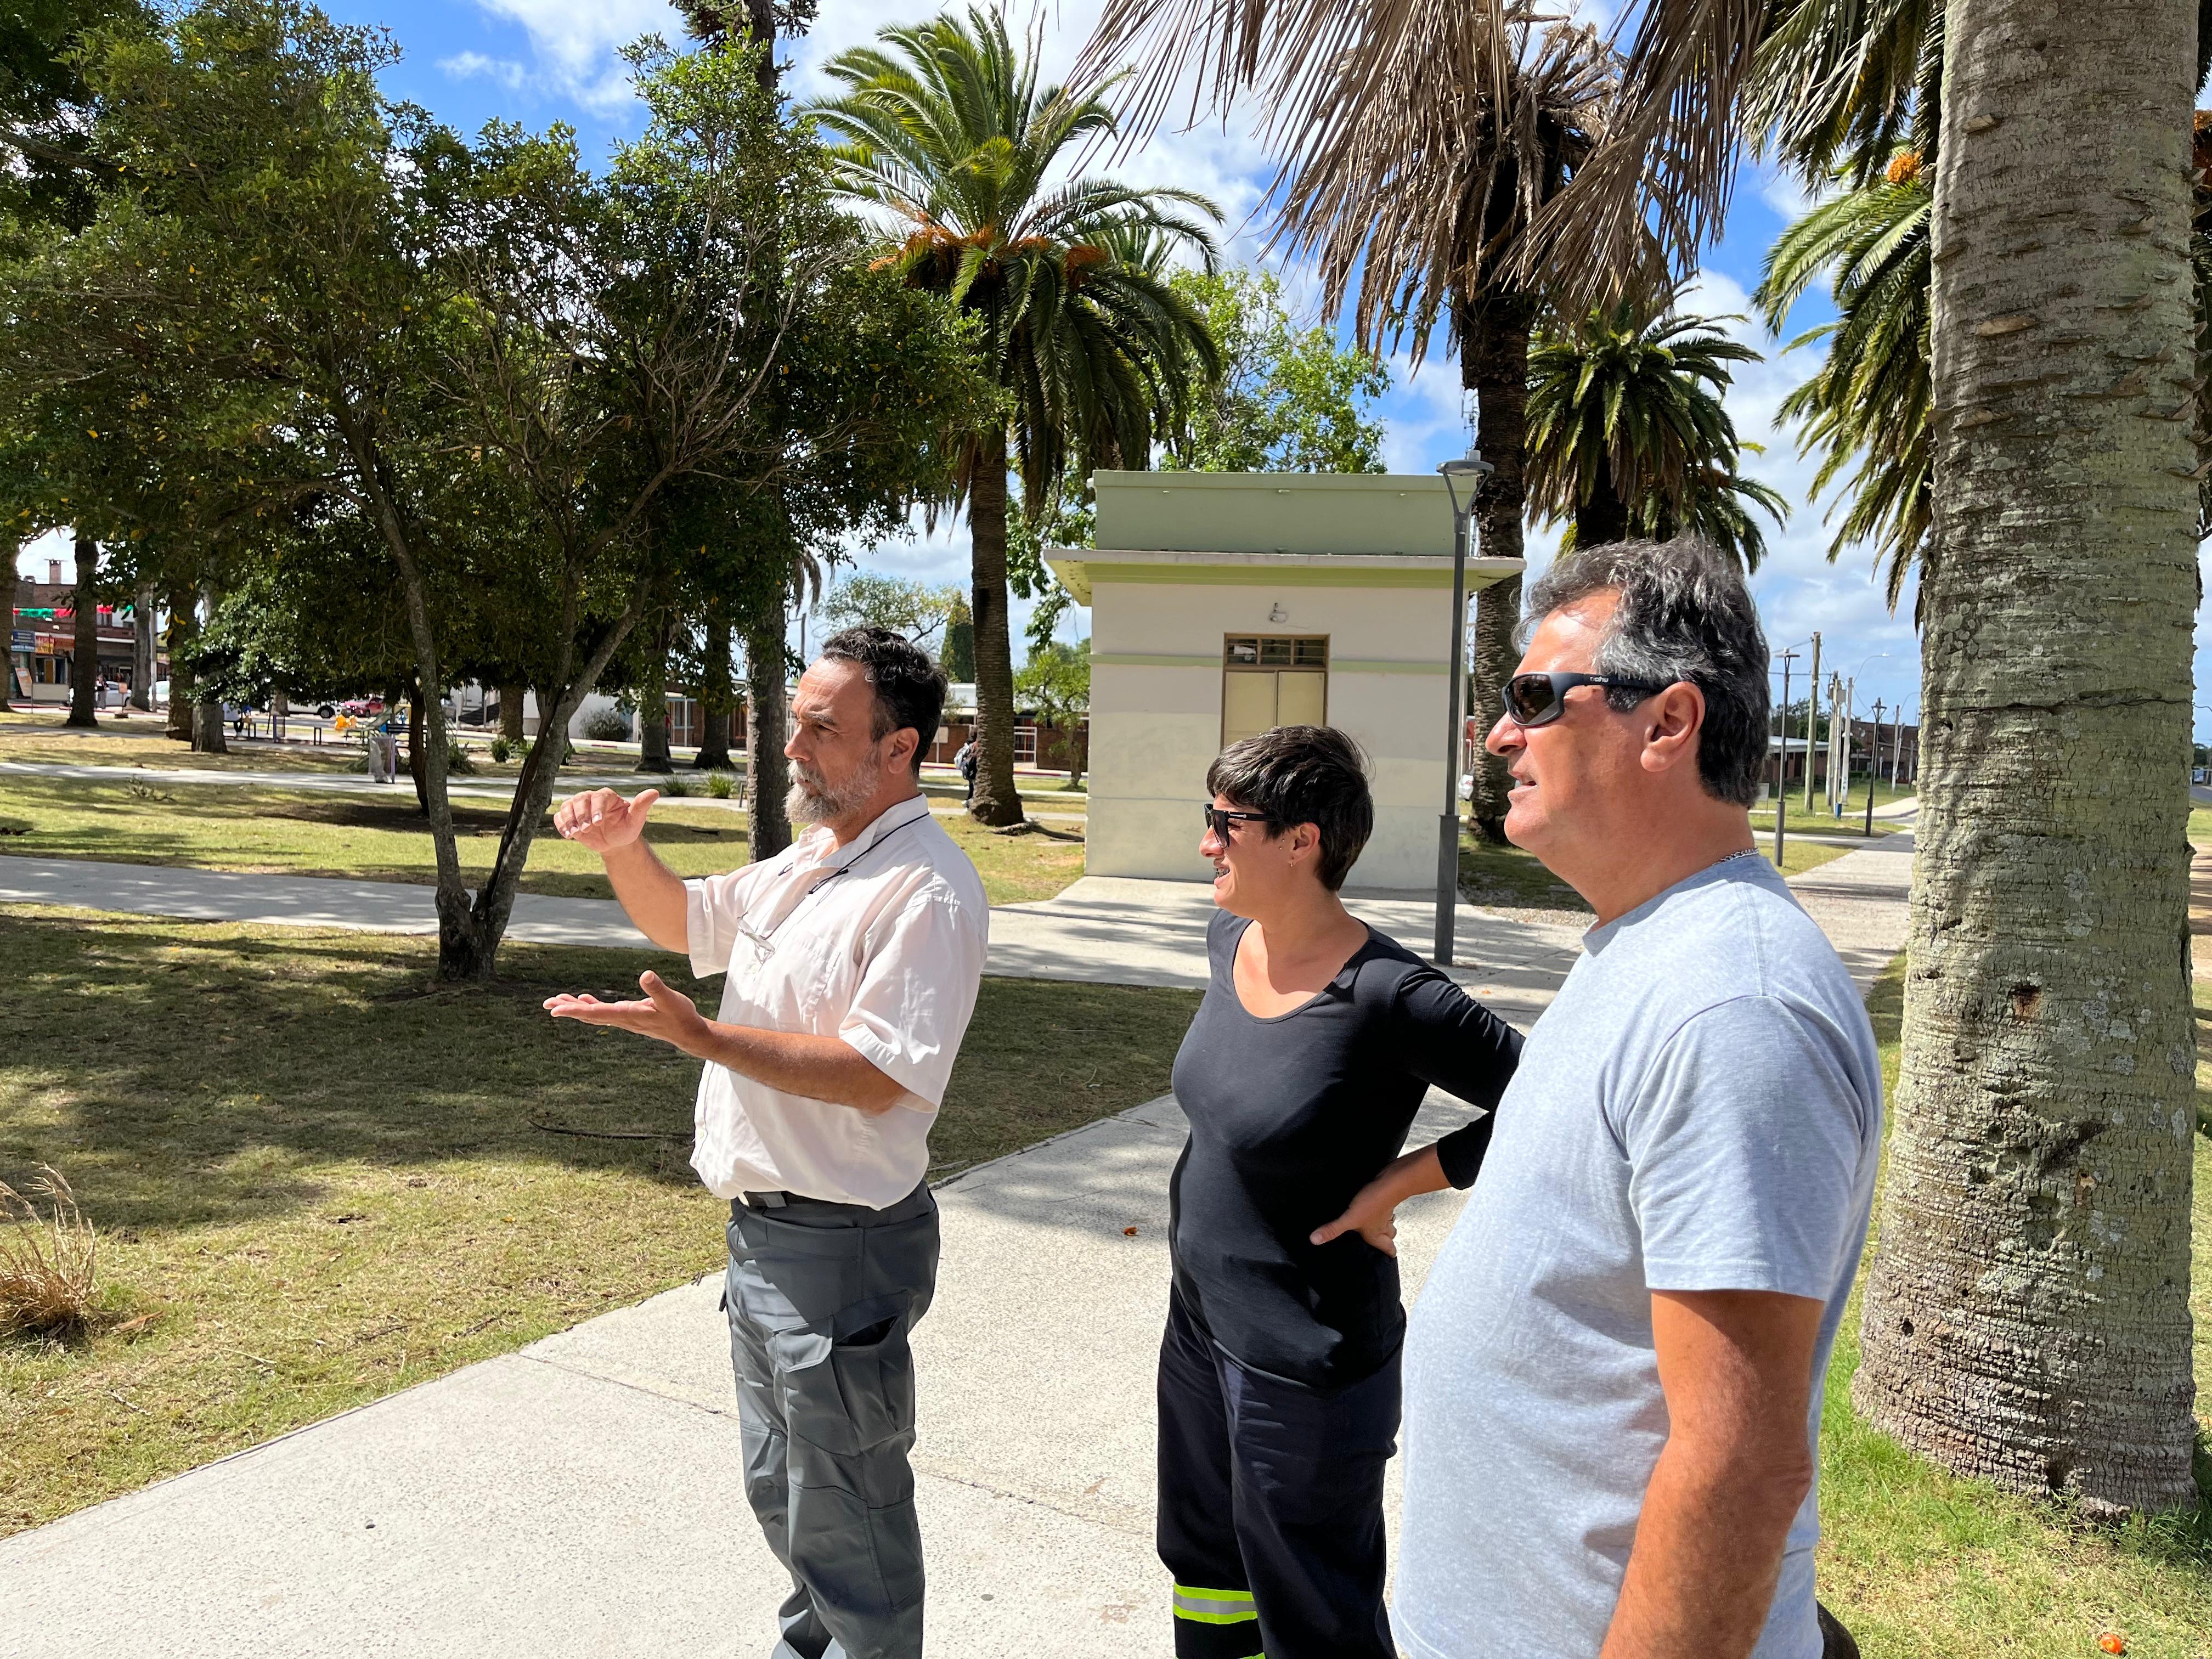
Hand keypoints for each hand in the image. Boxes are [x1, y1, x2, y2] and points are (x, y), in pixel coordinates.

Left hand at [543, 970, 709, 1056]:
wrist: (689, 1034)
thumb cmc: (682, 1017)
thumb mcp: (672, 1000)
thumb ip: (657, 989)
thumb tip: (645, 974)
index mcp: (629, 1015)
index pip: (597, 1013)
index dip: (575, 1011)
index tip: (556, 1010)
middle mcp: (622, 1019)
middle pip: (590, 1015)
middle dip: (568, 1009)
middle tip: (547, 1004)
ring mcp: (624, 1019)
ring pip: (594, 1014)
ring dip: (576, 1008)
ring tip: (557, 1002)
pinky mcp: (629, 1017)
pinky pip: (603, 1013)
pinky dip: (590, 1006)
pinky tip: (584, 1000)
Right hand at [553, 787, 659, 852]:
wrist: (615, 842)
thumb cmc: (626, 829)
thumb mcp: (635, 820)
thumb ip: (641, 806)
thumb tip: (655, 792)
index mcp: (607, 796)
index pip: (599, 797)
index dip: (597, 809)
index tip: (598, 823)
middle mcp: (591, 798)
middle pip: (580, 799)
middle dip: (581, 814)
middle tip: (586, 829)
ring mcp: (578, 808)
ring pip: (567, 806)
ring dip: (569, 820)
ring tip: (574, 834)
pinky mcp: (570, 818)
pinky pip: (560, 817)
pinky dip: (561, 824)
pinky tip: (567, 835)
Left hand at [1311, 1175, 1403, 1257]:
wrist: (1390, 1181)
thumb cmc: (1373, 1203)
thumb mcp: (1350, 1218)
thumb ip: (1333, 1229)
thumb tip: (1315, 1240)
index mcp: (1377, 1234)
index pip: (1388, 1249)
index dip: (1389, 1253)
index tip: (1388, 1257)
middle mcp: (1383, 1225)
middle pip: (1390, 1236)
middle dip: (1387, 1240)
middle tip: (1382, 1241)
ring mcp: (1386, 1211)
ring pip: (1389, 1222)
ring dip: (1384, 1225)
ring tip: (1376, 1225)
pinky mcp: (1385, 1199)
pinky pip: (1385, 1208)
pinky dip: (1381, 1210)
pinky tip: (1371, 1206)